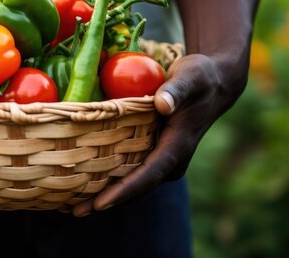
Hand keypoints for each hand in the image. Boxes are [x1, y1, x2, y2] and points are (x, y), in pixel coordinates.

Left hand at [73, 54, 243, 216]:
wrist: (214, 83)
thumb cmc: (200, 78)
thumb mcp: (191, 78)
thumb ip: (176, 90)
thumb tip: (163, 105)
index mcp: (178, 146)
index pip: (149, 175)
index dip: (124, 191)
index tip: (100, 204)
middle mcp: (171, 160)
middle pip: (137, 189)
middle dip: (107, 202)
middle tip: (75, 212)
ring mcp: (164, 160)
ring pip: (134, 186)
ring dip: (106, 196)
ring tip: (74, 207)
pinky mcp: (156, 154)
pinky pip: (133, 174)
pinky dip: (111, 181)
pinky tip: (86, 184)